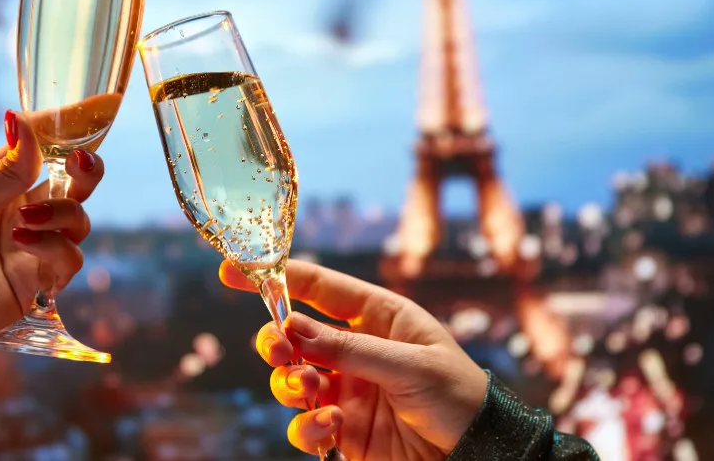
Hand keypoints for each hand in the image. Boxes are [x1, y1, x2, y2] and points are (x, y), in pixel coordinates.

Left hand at [0, 110, 101, 458]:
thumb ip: (3, 173)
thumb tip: (23, 122)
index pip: (42, 151)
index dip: (67, 133)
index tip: (94, 109)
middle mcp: (23, 211)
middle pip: (74, 184)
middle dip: (87, 169)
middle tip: (82, 162)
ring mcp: (34, 247)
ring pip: (77, 220)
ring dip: (61, 212)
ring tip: (26, 220)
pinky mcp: (39, 282)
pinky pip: (69, 258)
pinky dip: (53, 246)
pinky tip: (21, 242)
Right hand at [220, 260, 487, 460]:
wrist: (480, 455)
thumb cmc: (460, 397)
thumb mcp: (410, 365)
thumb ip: (348, 349)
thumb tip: (293, 328)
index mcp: (379, 317)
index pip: (319, 287)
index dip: (276, 277)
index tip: (232, 271)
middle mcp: (356, 349)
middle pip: (294, 334)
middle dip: (276, 339)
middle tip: (278, 349)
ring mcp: (346, 390)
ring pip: (291, 379)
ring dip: (289, 383)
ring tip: (308, 390)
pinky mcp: (343, 431)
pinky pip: (305, 425)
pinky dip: (307, 426)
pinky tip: (328, 426)